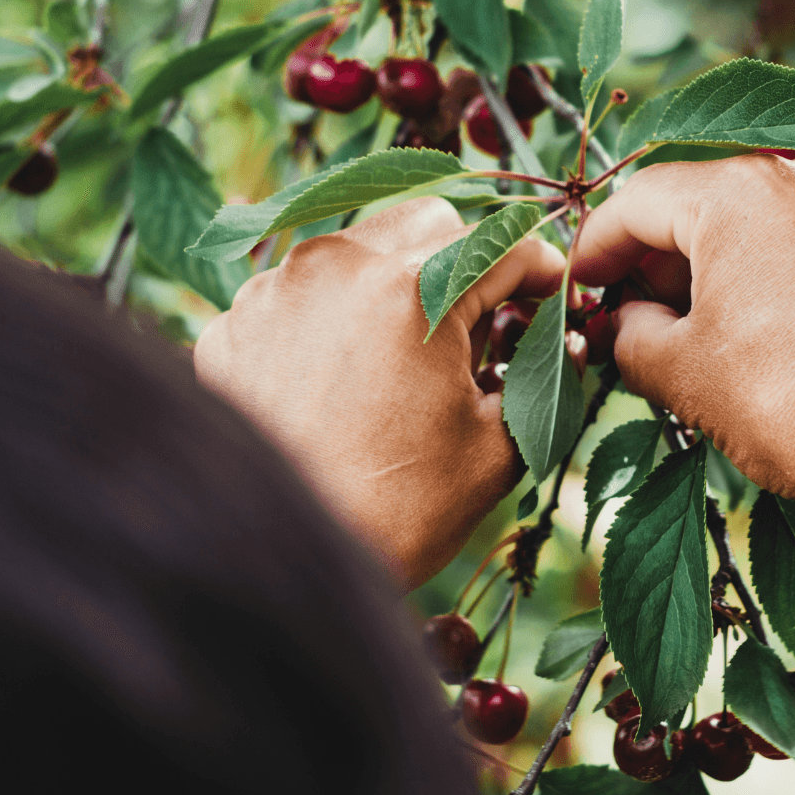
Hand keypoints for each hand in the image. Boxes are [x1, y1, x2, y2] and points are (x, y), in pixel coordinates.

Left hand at [194, 197, 564, 588]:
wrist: (281, 570)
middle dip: (465, 264)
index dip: (543, 274)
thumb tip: (563, 342)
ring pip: (356, 251)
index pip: (505, 244)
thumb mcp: (499, 446)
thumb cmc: (398, 512)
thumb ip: (543, 377)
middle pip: (426, 223)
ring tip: (406, 363)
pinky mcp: (232, 325)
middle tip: (482, 330)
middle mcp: (335, 266)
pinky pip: (299, 296)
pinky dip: (331, 322)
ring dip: (392, 287)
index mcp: (414, 286)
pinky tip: (344, 383)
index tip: (554, 305)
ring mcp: (274, 292)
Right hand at [571, 143, 794, 520]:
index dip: (599, 248)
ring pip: (789, 213)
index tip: (583, 286)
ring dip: (749, 259)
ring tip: (733, 326)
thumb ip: (630, 332)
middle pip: (718, 198)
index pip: (642, 202)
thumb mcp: (683, 376)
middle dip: (675, 256)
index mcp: (745, 189)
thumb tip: (625, 321)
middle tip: (647, 314)